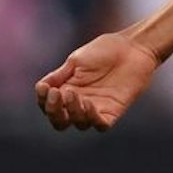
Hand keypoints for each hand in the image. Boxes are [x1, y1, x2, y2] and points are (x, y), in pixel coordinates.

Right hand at [35, 33, 159, 131]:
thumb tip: (40, 87)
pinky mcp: (113, 112)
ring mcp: (97, 109)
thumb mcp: (75, 61)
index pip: (49, 106)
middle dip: (55, 112)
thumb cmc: (104, 50)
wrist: (132, 47)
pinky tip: (88, 104)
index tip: (45, 88)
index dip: (44, 101)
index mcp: (67, 90)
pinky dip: (92, 118)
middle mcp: (80, 103)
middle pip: (61, 122)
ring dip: (73, 111)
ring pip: (79, 123)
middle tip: (58, 95)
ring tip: (73, 94)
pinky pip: (101, 125)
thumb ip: (58, 76)